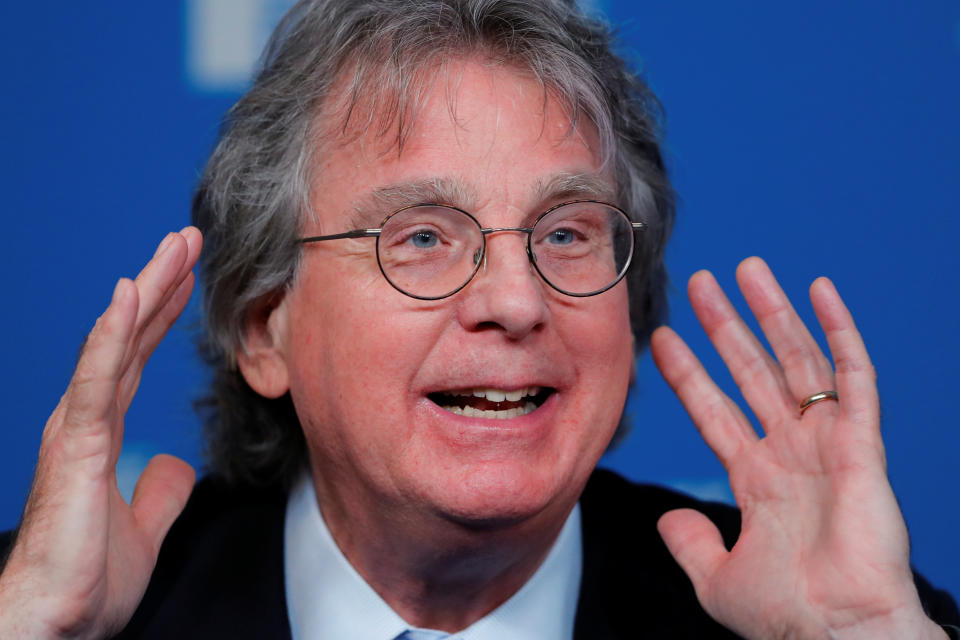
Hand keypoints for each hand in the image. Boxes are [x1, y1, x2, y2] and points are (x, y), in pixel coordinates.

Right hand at [0, 228, 201, 638]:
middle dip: (161, 286)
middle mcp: (86, 419)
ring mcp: (77, 427)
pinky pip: (98, 378)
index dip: (162, 318)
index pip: (135, 359)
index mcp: (99, 432)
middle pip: (128, 338)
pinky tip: (130, 295)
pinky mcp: (75, 444)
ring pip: (115, 343)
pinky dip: (113, 334)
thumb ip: (159, 492)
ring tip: (175, 248)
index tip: (187, 280)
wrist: (55, 622)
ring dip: (146, 291)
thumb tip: (177, 466)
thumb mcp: (143, 527)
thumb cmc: (84, 580)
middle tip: (188, 241)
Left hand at [651, 257, 945, 639]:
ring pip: (796, 361)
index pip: (713, 409)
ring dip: (773, 313)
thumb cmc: (789, 617)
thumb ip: (690, 543)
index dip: (687, 373)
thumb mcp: (718, 578)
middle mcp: (790, 451)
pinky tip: (821, 291)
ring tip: (747, 268)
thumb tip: (665, 519)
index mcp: (757, 479)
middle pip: (751, 372)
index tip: (661, 338)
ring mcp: (825, 443)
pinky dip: (840, 332)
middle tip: (701, 283)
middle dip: (726, 326)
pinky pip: (854, 376)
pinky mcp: (862, 442)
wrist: (839, 635)